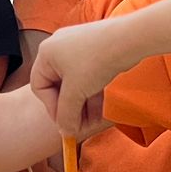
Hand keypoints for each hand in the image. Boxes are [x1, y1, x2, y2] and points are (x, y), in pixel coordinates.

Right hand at [29, 20, 129, 136]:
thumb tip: (65, 132)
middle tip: (80, 126)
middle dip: (71, 109)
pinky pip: (88, 76)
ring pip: (76, 84)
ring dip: (83, 104)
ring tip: (94, 121)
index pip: (40, 87)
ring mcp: (77, 47)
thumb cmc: (97, 60)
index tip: (66, 122)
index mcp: (46, 53)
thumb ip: (67, 114)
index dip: (52, 108)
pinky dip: (92, 93)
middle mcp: (59, 47)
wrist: (130, 39)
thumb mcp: (76, 92)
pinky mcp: (95, 49)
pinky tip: (101, 108)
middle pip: (59, 87)